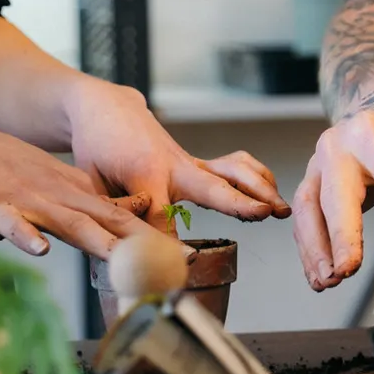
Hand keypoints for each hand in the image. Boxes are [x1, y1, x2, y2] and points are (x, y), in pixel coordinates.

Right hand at [0, 119, 156, 258]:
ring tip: (117, 254)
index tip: (186, 258)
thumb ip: (94, 210)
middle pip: (105, 221)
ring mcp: (27, 203)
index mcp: (76, 198)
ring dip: (93, 238)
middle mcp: (59, 199)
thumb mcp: (58, 195)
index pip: (122, 218)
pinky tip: (39, 248)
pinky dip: (25, 235)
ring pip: (66, 222)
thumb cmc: (6, 180)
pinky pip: (10, 223)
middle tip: (170, 260)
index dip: (154, 237)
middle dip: (139, 242)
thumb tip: (137, 220)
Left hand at [66, 82, 289, 228]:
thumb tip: (121, 247)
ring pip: (232, 171)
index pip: (159, 216)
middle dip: (240, 202)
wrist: (106, 109)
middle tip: (265, 213)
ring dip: (260, 187)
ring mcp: (189, 163)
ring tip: (281, 210)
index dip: (169, 243)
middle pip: (212, 187)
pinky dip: (256, 175)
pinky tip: (271, 194)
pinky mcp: (198, 163)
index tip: (183, 264)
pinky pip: (234, 165)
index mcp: (143, 174)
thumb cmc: (95, 148)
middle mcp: (173, 167)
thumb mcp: (91, 181)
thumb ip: (110, 211)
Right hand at [293, 110, 373, 290]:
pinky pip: (303, 221)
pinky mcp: (308, 183)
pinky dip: (310, 252)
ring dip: (316, 251)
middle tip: (347, 270)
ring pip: (308, 211)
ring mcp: (317, 164)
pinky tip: (320, 276)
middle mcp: (339, 147)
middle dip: (341, 237)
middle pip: (336, 196)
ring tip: (329, 281)